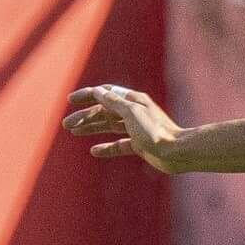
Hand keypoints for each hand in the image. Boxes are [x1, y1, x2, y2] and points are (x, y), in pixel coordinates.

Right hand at [62, 85, 187, 171]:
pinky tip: (94, 151)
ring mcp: (137, 129)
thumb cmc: (155, 131)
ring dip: (91, 128)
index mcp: (133, 101)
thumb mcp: (131, 113)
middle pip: (104, 111)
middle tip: (66, 125)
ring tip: (73, 132)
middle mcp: (134, 113)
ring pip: (109, 126)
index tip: (71, 100)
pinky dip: (107, 147)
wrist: (178, 153)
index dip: (88, 96)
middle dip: (85, 116)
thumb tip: (97, 91)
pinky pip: (119, 145)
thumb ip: (113, 102)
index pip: (106, 94)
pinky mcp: (140, 145)